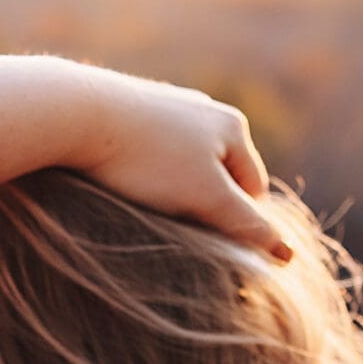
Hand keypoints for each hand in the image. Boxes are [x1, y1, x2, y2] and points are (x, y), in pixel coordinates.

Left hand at [65, 66, 294, 262]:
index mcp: (233, 125)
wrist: (75, 114)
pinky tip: (122, 187)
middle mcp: (204, 109)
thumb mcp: (205, 199)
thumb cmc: (146, 159)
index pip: (253, 191)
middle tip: (174, 230)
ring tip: (145, 209)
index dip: (236, 225)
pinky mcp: (128, 115)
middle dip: (202, 207)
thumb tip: (288, 255)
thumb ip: (247, 226)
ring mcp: (164, 109)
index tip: (209, 247)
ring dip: (171, 195)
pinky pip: (149, 157)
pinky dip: (142, 177)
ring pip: (182, 169)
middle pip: (217, 178)